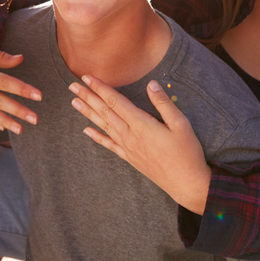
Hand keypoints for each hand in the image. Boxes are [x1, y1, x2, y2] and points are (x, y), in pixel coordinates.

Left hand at [69, 76, 209, 212]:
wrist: (185, 183)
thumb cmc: (186, 153)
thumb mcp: (181, 124)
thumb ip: (164, 103)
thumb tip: (151, 84)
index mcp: (142, 125)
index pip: (116, 101)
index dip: (101, 88)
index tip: (87, 77)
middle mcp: (130, 136)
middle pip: (105, 112)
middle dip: (88, 97)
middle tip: (72, 86)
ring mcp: (128, 148)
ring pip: (103, 126)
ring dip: (88, 113)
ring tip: (74, 102)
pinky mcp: (130, 158)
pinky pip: (109, 145)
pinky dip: (97, 137)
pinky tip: (86, 131)